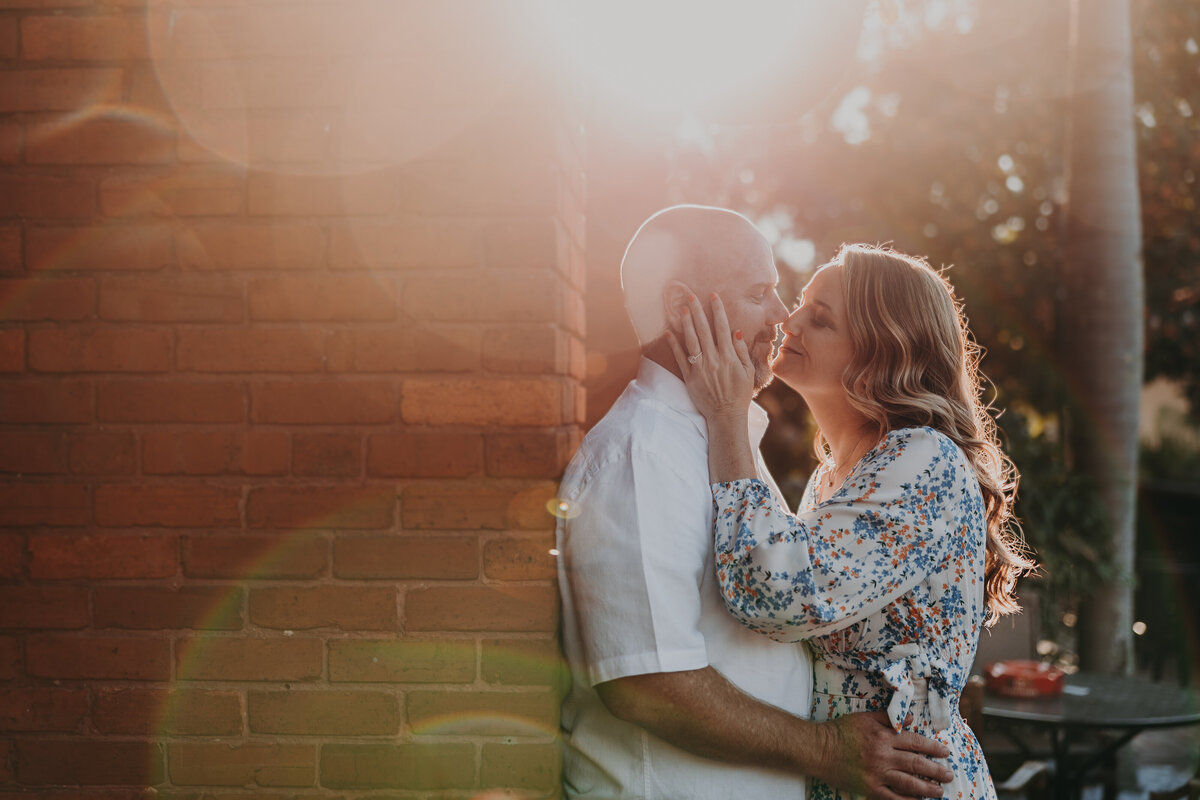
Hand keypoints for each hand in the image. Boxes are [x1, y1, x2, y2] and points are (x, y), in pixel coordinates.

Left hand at [666, 292, 754, 421]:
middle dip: (698, 310)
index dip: (718, 310)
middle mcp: (713, 360)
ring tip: (681, 308)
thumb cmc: (739, 394)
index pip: (722, 328)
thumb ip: (741, 352)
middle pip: (704, 330)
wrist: (726, 416)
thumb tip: (736, 333)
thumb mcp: (748, 373)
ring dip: (686, 323)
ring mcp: (700, 368)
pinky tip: (668, 332)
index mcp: (729, 357)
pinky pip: (680, 358)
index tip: (713, 296)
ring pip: (691, 341)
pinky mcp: (690, 378)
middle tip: (691, 295)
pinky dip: (674, 345)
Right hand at [814, 711, 952, 799]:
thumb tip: (911, 719)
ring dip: (927, 789)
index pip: (914, 742)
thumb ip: (889, 718)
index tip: (945, 752)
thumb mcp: (864, 718)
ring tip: (939, 792)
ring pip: (909, 784)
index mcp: (883, 737)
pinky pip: (893, 799)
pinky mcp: (869, 788)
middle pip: (916, 764)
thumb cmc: (841, 731)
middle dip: (936, 771)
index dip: (932, 747)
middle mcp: (883, 756)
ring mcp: (876, 774)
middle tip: (949, 775)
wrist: (819, 749)